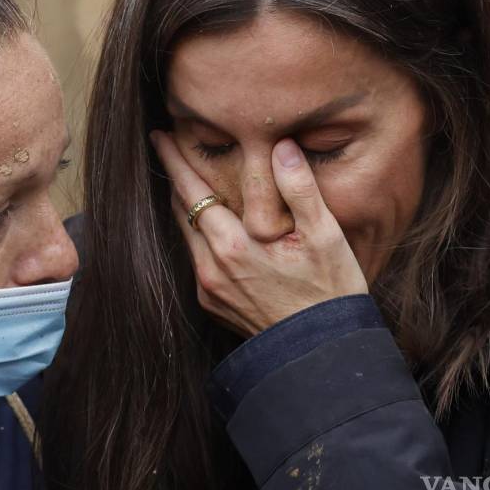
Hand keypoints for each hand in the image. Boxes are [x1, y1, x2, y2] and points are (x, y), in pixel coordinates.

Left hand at [151, 132, 367, 335]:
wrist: (321, 352)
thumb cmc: (329, 292)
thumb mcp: (325, 235)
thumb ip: (300, 187)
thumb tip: (282, 146)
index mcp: (232, 246)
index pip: (192, 191)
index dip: (174, 161)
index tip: (159, 137)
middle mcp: (211, 268)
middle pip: (181, 211)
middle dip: (175, 178)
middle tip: (169, 148)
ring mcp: (208, 289)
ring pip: (186, 236)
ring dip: (186, 207)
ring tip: (187, 181)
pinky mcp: (212, 304)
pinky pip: (196, 259)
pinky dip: (199, 236)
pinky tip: (210, 225)